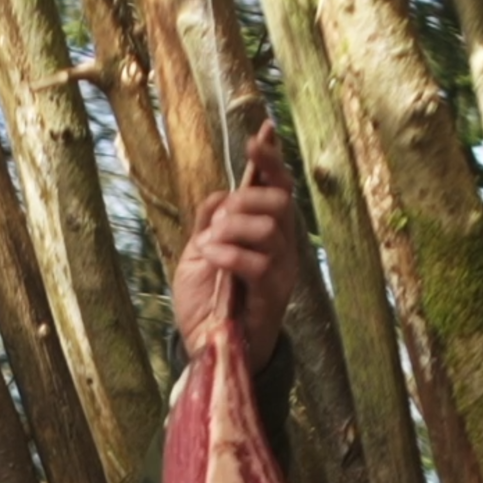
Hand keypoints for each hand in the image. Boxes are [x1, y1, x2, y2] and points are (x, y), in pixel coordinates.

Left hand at [172, 120, 299, 369]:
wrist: (207, 344)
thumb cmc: (208, 300)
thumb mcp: (199, 251)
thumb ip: (210, 220)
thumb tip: (220, 193)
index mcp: (268, 234)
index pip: (279, 188)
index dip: (271, 162)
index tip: (257, 138)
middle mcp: (282, 249)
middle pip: (280, 203)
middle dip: (245, 200)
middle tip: (219, 220)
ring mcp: (281, 272)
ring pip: (270, 228)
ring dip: (232, 228)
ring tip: (209, 244)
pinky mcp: (271, 295)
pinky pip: (256, 262)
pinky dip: (227, 252)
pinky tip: (210, 256)